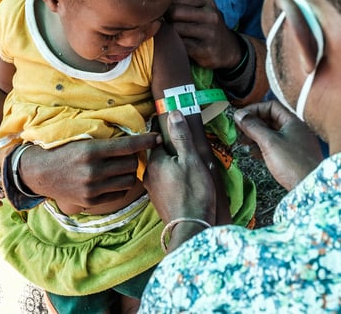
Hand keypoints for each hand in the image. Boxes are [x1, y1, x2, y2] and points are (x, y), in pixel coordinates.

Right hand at [18, 133, 158, 209]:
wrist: (40, 172)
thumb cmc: (63, 151)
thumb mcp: (83, 141)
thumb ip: (107, 142)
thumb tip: (135, 141)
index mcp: (92, 151)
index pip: (127, 146)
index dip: (146, 141)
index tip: (157, 137)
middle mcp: (93, 171)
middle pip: (131, 164)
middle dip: (134, 158)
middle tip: (129, 155)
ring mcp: (92, 188)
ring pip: (128, 180)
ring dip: (128, 173)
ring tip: (121, 168)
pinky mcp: (91, 202)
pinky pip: (119, 194)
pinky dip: (120, 186)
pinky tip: (113, 180)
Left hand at [144, 110, 216, 227]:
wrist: (191, 228)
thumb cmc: (193, 193)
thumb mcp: (191, 160)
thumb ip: (181, 136)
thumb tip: (173, 112)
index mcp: (153, 161)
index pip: (157, 138)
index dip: (169, 132)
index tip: (180, 130)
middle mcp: (148, 174)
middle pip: (159, 154)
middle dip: (172, 150)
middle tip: (190, 151)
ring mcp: (152, 190)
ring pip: (162, 169)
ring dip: (173, 166)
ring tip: (190, 168)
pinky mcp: (159, 201)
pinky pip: (165, 182)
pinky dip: (174, 179)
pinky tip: (186, 184)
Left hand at [166, 0, 243, 69]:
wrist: (229, 50)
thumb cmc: (208, 27)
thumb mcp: (202, 10)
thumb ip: (184, 4)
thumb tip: (157, 2)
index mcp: (207, 2)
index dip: (166, 7)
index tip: (166, 15)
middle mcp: (210, 15)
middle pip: (174, 12)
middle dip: (167, 19)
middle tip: (167, 25)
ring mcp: (209, 33)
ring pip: (176, 29)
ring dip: (170, 33)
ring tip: (174, 36)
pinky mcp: (205, 49)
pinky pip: (181, 44)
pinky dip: (176, 45)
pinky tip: (180, 46)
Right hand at [234, 101, 322, 190]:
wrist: (311, 188)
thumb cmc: (292, 163)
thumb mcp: (269, 142)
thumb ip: (253, 126)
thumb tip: (239, 114)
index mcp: (292, 121)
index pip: (271, 106)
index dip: (254, 109)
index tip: (241, 117)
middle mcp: (295, 130)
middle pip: (270, 119)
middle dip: (253, 124)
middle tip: (238, 130)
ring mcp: (294, 144)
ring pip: (271, 134)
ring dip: (256, 136)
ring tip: (242, 142)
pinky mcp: (292, 157)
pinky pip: (274, 146)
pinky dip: (262, 147)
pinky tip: (253, 153)